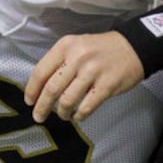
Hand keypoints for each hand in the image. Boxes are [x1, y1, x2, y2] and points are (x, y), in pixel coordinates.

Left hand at [24, 31, 143, 121]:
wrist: (132, 47)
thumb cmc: (100, 49)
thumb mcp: (75, 46)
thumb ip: (58, 62)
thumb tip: (40, 86)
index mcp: (65, 46)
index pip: (40, 71)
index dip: (32, 90)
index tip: (29, 101)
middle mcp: (77, 58)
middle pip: (51, 89)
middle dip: (42, 107)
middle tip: (39, 116)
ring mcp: (92, 72)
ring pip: (67, 100)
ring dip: (62, 113)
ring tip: (63, 115)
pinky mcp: (107, 85)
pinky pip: (86, 107)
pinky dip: (79, 115)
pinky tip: (77, 115)